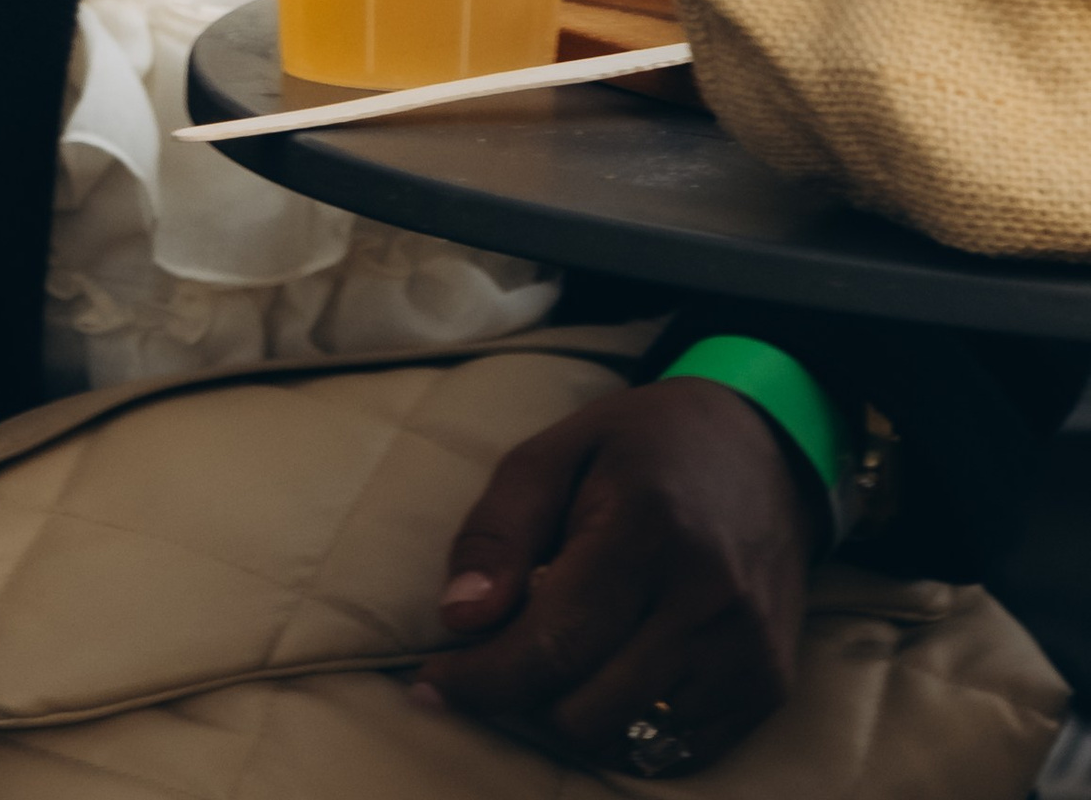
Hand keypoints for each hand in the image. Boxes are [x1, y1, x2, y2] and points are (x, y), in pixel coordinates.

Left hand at [413, 381, 817, 773]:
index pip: (552, 643)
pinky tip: (616, 670)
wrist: (763, 450)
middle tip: (509, 649)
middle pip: (583, 709)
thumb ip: (498, 531)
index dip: (482, 678)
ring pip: (624, 739)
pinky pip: (676, 753)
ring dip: (575, 709)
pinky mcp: (769, 685)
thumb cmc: (642, 448)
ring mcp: (747, 650)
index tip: (431, 685)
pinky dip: (628, 726)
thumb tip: (461, 619)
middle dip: (525, 691)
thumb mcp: (554, 453)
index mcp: (648, 529)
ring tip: (570, 649)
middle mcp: (708, 599)